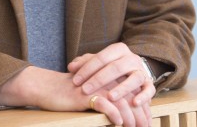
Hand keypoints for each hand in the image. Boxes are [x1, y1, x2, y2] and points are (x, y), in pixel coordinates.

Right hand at [0, 65, 145, 126]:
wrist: (50, 88)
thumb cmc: (72, 93)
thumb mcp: (93, 92)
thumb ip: (108, 94)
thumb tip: (126, 113)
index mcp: (109, 75)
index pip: (131, 91)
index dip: (141, 107)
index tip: (147, 121)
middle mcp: (105, 77)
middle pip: (129, 96)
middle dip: (140, 115)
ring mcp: (97, 85)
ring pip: (121, 102)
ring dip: (131, 118)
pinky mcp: (87, 95)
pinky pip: (106, 105)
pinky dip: (115, 115)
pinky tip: (119, 123)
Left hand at [68, 43, 155, 126]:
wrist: (133, 71)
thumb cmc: (110, 68)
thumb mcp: (98, 63)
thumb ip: (84, 63)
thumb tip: (71, 67)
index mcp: (118, 49)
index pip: (101, 57)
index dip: (87, 69)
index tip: (75, 81)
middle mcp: (132, 58)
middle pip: (116, 67)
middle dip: (99, 79)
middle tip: (85, 90)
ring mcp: (142, 71)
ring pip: (134, 78)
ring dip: (122, 88)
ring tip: (110, 97)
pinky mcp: (149, 84)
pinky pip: (149, 90)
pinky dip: (143, 96)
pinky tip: (134, 103)